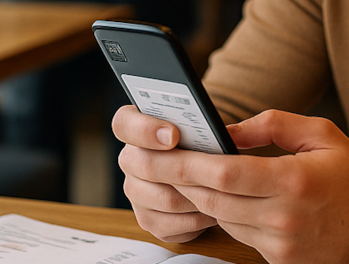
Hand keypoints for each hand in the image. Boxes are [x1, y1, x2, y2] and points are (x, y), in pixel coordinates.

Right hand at [112, 105, 216, 241]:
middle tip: (213, 171)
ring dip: (198, 197)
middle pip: (144, 165)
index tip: (174, 135)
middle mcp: (130, 160)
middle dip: (183, 169)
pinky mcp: (147, 220)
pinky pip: (172, 224)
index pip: (124, 124)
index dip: (145, 130)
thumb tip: (225, 136)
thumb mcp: (203, 127)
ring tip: (223, 192)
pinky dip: (198, 220)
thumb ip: (205, 125)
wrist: (204, 177)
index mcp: (136, 127)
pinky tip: (215, 211)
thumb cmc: (203, 145)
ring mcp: (135, 192)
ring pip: (165, 199)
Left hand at [115, 107, 348, 263]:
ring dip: (196, 198)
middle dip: (177, 181)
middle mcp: (283, 216)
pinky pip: (238, 235)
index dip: (188, 164)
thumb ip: (272, 125)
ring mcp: (280, 243)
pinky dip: (222, 215)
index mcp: (293, 180)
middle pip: (213, 200)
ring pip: (220, 219)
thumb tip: (227, 129)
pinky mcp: (279, 260)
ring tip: (175, 175)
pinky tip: (211, 198)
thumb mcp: (320, 134)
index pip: (225, 174)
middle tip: (149, 162)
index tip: (164, 151)